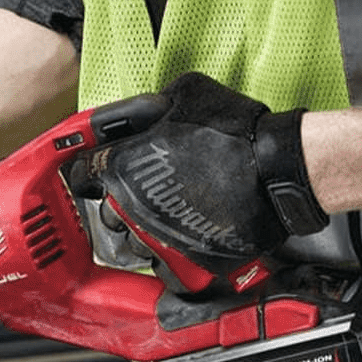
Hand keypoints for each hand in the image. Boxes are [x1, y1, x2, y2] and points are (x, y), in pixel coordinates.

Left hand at [69, 73, 327, 291]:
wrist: (279, 170)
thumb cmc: (235, 130)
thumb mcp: (185, 94)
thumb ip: (150, 107)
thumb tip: (140, 113)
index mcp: (123, 168)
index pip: (82, 175)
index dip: (88, 170)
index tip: (96, 170)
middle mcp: (132, 207)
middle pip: (107, 214)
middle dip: (120, 203)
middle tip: (146, 191)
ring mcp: (157, 237)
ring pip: (132, 243)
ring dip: (144, 232)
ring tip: (170, 215)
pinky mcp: (183, 260)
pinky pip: (163, 267)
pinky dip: (170, 257)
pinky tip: (184, 239)